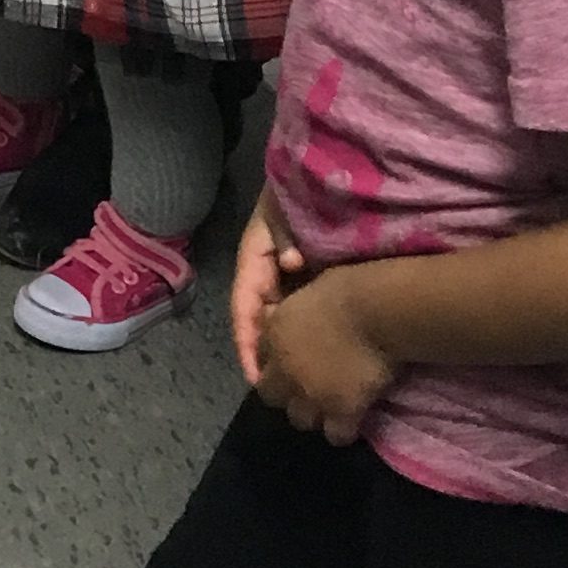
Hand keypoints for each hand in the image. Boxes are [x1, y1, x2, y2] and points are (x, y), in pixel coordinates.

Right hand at [230, 189, 311, 388]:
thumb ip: (284, 237)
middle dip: (265, 355)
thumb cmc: (298, 192)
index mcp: (253, 258)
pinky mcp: (305, 279)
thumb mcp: (282, 212)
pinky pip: (298, 310)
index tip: (255, 377)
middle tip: (279, 389)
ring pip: (278, 319)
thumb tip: (291, 263)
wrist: (324, 177)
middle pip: (260, 320)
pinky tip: (314, 352)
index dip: (247, 345)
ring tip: (295, 379)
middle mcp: (264, 272)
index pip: (243, 308)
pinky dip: (301, 332)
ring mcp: (284, 277)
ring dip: (282, 347)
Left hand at [255, 268, 393, 444]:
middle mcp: (286, 368)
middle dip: (285, 394)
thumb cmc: (346, 288)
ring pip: (300, 420)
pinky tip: (352, 420)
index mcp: (275, 334)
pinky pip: (336, 435)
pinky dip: (342, 431)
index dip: (273, 363)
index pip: (259, 358)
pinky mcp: (342, 411)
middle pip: (271, 396)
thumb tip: (275, 313)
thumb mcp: (304, 291)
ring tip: (328, 406)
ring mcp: (312, 393)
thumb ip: (288, 310)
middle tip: (306, 388)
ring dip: (311, 414)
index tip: (287, 363)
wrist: (375, 311)